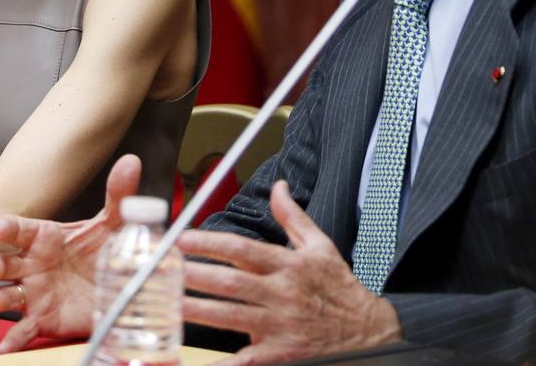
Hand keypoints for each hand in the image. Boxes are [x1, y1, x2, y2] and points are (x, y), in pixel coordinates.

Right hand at [0, 153, 141, 352]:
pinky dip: (13, 339)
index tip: (1, 226)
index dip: (9, 227)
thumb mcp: (114, 224)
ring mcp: (34, 292)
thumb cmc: (101, 250)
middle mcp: (32, 264)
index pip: (20, 229)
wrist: (114, 286)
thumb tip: (131, 162)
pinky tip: (5, 348)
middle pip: (6, 261)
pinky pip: (24, 330)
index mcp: (44, 237)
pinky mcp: (41, 318)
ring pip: (8, 293)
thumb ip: (119, 196)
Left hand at [181, 181, 401, 363]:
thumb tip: (279, 187)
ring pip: (233, 317)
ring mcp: (282, 326)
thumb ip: (292, 217)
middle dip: (195, 276)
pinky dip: (227, 362)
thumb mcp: (320, 247)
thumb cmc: (339, 288)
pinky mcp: (284, 354)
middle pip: (232, 283)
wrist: (371, 332)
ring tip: (169, 305)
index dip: (209, 243)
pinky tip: (204, 361)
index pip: (242, 250)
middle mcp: (283, 294)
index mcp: (288, 265)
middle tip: (163, 270)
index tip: (181, 239)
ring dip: (199, 311)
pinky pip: (250, 359)